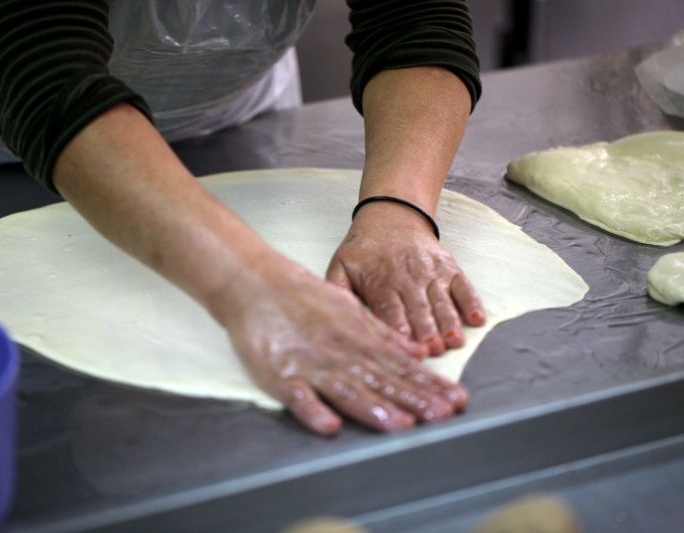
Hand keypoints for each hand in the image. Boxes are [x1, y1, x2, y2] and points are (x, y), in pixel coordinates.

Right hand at [220, 260, 467, 435]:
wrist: (256, 284)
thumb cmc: (304, 299)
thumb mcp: (350, 310)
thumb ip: (383, 335)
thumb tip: (419, 353)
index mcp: (359, 339)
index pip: (400, 366)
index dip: (428, 383)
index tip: (456, 398)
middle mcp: (340, 353)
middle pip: (381, 380)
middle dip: (414, 398)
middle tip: (443, 415)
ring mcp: (311, 365)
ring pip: (347, 389)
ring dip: (374, 407)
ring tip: (401, 425)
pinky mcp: (280, 375)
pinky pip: (298, 396)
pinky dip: (314, 410)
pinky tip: (330, 426)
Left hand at [326, 201, 485, 355]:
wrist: (391, 217)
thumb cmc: (364, 250)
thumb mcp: (341, 265)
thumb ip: (336, 289)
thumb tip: (329, 310)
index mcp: (380, 282)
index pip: (389, 309)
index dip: (398, 327)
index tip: (404, 344)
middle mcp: (408, 278)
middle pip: (418, 309)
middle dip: (426, 330)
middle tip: (433, 349)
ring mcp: (431, 273)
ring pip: (442, 301)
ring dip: (449, 321)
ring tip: (454, 340)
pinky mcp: (449, 268)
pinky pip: (463, 286)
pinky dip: (471, 302)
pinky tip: (476, 319)